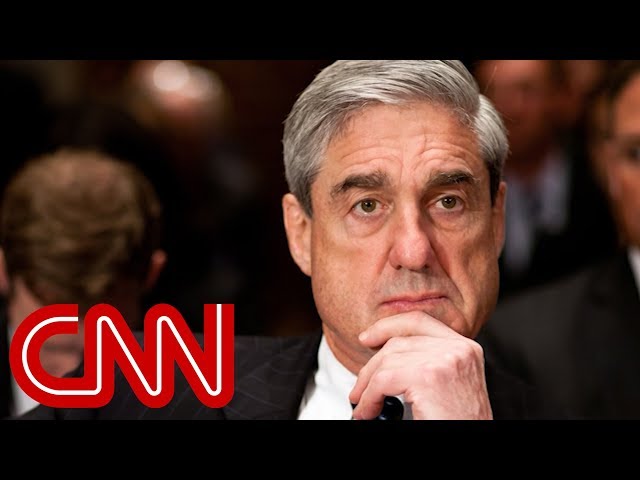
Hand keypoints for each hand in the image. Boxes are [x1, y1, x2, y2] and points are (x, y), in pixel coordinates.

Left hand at [349, 311, 492, 419]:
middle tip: (359, 387)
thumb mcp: (448, 383)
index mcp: (465, 348)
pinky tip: (368, 411)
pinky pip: (383, 380)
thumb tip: (386, 354)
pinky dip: (369, 398)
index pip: (419, 321)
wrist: (473, 445)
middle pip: (398, 342)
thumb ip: (427, 361)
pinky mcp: (428, 377)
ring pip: (387, 362)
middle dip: (371, 366)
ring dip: (367, 386)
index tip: (367, 337)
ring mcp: (444, 360)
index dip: (388, 326)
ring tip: (364, 405)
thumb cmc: (458, 420)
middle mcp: (458, 349)